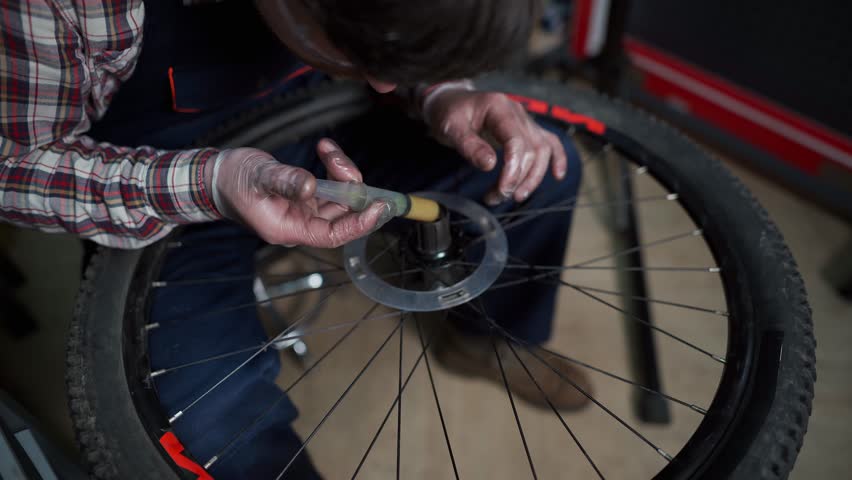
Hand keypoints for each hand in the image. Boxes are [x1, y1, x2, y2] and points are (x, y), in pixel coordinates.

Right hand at [207, 139, 391, 246]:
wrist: (217, 176)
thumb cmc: (233, 180)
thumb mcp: (257, 177)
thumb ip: (284, 181)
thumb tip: (309, 185)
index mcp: (289, 229)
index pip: (333, 235)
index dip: (358, 224)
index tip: (378, 207)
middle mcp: (301, 224)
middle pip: (341, 214)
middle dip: (350, 188)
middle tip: (343, 164)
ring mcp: (305, 211)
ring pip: (339, 198)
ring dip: (341, 173)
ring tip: (328, 151)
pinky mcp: (306, 197)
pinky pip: (330, 186)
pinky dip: (333, 168)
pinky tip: (325, 149)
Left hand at [424, 86, 566, 204]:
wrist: (449, 101)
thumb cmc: (449, 113)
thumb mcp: (451, 128)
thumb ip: (469, 145)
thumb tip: (490, 165)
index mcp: (499, 107)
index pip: (517, 141)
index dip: (513, 169)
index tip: (501, 190)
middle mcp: (517, 112)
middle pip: (532, 149)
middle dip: (518, 179)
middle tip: (497, 197)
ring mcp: (524, 120)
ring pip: (543, 150)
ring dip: (533, 177)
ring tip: (515, 196)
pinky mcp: (526, 129)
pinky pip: (549, 142)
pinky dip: (556, 159)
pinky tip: (557, 176)